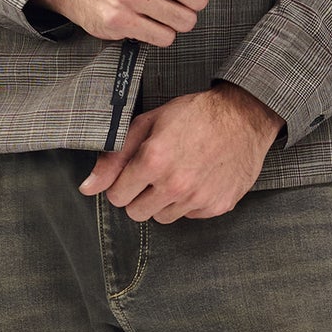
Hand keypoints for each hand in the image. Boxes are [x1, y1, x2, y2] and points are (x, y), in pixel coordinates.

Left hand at [79, 84, 284, 221]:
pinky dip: (190, 203)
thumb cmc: (195, 114)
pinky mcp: (217, 206)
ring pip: (163, 217)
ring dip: (165, 201)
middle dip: (139, 196)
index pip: (116, 196)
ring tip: (179, 174)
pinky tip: (199, 179)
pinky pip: (190, 216)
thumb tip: (87, 188)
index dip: (121, 183)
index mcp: (153, 160)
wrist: (244, 116)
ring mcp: (198, 198)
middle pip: (136, 213)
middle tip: (154, 175)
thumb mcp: (148, 124)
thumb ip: (114, 157)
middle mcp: (175, 184)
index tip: (133, 173)